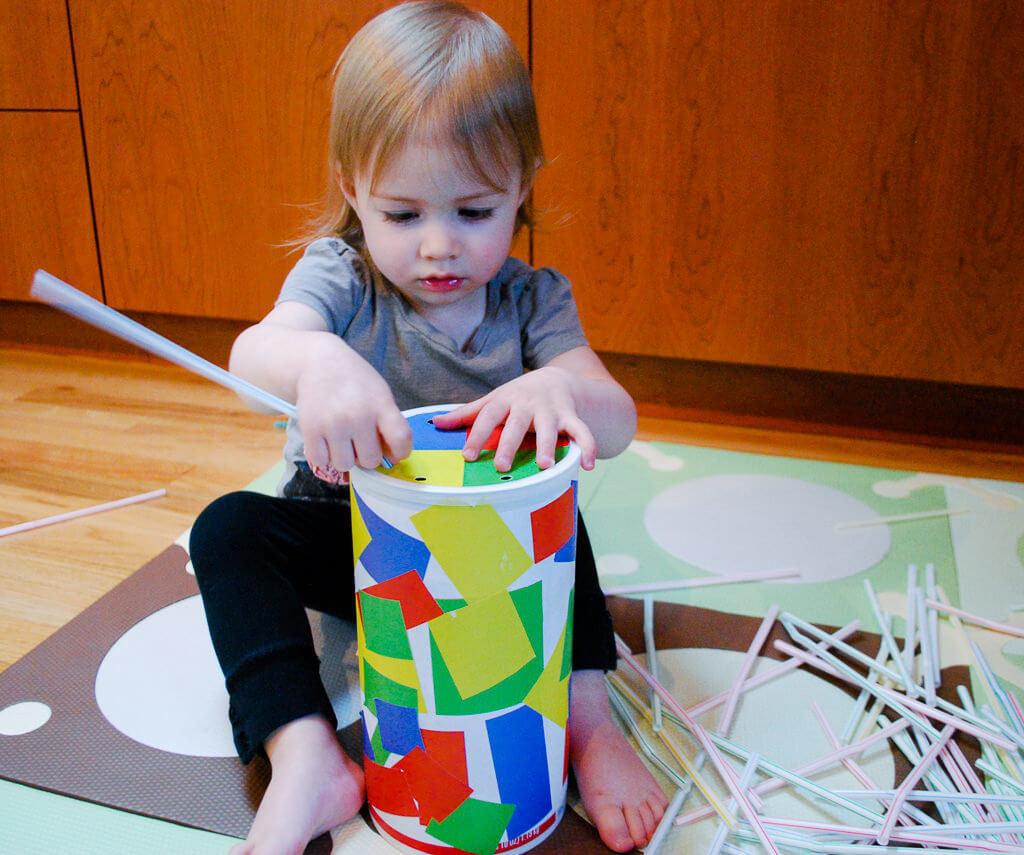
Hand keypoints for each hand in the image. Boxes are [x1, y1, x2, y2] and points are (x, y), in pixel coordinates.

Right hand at [295, 353, 411, 481]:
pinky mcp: (310, 429)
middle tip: (360, 441)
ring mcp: (333, 423)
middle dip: (367, 455)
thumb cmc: (355, 382)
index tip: (394, 451)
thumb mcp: (380, 394)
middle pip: (371, 460)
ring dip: (345, 457)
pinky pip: (320, 461)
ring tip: (342, 440)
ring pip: (345, 465)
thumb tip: (391, 458)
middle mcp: (358, 415)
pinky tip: (326, 441)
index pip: (401, 439)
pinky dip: (323, 456)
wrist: (319, 362)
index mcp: (380, 404)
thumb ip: (389, 423)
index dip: (400, 452)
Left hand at [431, 366, 597, 472]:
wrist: (557, 378)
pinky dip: (588, 446)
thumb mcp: (494, 400)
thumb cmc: (518, 396)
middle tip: (502, 466)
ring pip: (550, 429)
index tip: (468, 455)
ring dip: (548, 446)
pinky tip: (588, 465)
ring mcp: (552, 410)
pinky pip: (582, 431)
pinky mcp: (572, 416)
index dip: (477, 436)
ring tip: (544, 465)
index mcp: (505, 400)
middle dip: (510, 444)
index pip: (488, 417)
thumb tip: (437, 423)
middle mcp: (528, 404)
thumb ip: (468, 414)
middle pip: (517, 424)